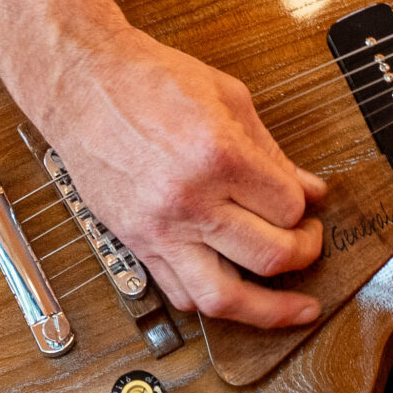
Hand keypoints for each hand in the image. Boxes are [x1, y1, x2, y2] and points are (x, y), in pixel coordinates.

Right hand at [0, 0, 327, 328]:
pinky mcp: (136, 243)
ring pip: (223, 298)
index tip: (308, 202)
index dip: (306, 208)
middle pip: (270, 257)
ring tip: (292, 309)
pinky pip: (179, 293)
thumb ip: (272, 152)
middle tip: (309, 242)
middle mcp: (190, 201)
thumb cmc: (151, 81)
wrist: (83, 85)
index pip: (289, 208)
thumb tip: (309, 190)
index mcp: (219, 156)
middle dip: (303, 254)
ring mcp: (159, 229)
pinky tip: (234, 291)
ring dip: (267, 311)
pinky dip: (212, 300)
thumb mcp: (230, 99)